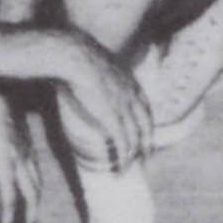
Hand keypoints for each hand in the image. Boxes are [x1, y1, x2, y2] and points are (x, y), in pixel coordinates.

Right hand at [52, 35, 150, 171]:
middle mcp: (133, 95)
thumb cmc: (78, 57)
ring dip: (134, 155)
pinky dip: (123, 157)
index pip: (146, 108)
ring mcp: (125, 106)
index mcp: (131, 82)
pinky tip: (120, 166)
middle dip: (147, 143)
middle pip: (147, 125)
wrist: (75, 56)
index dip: (146, 123)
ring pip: (136, 137)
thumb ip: (98, 73)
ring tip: (129, 167)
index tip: (143, 134)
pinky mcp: (113, 117)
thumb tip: (85, 76)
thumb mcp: (97, 64)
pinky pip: (123, 142)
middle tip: (145, 156)